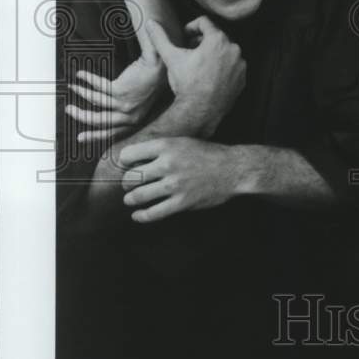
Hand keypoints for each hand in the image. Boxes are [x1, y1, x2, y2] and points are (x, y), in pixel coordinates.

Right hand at [66, 25, 165, 141]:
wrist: (160, 66)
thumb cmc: (149, 83)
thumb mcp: (137, 104)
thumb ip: (122, 113)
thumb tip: (102, 115)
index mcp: (134, 121)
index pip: (111, 133)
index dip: (94, 136)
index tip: (80, 137)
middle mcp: (129, 116)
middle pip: (98, 120)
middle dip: (80, 115)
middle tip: (68, 109)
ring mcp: (125, 103)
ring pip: (95, 102)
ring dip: (81, 93)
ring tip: (72, 87)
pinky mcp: (121, 90)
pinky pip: (98, 86)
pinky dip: (87, 80)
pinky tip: (80, 75)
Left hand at [119, 137, 240, 221]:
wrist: (234, 169)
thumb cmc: (209, 154)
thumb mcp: (184, 142)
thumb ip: (162, 149)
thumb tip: (137, 160)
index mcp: (166, 146)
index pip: (130, 154)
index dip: (124, 162)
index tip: (126, 166)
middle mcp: (167, 164)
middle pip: (131, 177)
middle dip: (126, 183)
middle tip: (128, 185)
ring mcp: (174, 184)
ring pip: (139, 196)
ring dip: (131, 200)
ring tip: (131, 200)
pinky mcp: (181, 202)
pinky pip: (154, 213)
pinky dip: (142, 216)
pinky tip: (138, 215)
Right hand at [146, 17, 245, 134]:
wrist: (199, 111)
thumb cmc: (186, 83)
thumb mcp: (171, 57)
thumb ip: (160, 37)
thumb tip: (150, 23)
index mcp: (217, 39)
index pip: (204, 22)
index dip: (191, 27)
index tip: (185, 37)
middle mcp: (233, 49)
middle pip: (216, 36)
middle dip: (202, 41)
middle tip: (190, 51)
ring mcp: (240, 64)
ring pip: (225, 51)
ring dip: (213, 54)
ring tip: (199, 65)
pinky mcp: (242, 78)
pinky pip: (232, 66)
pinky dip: (223, 67)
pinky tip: (210, 76)